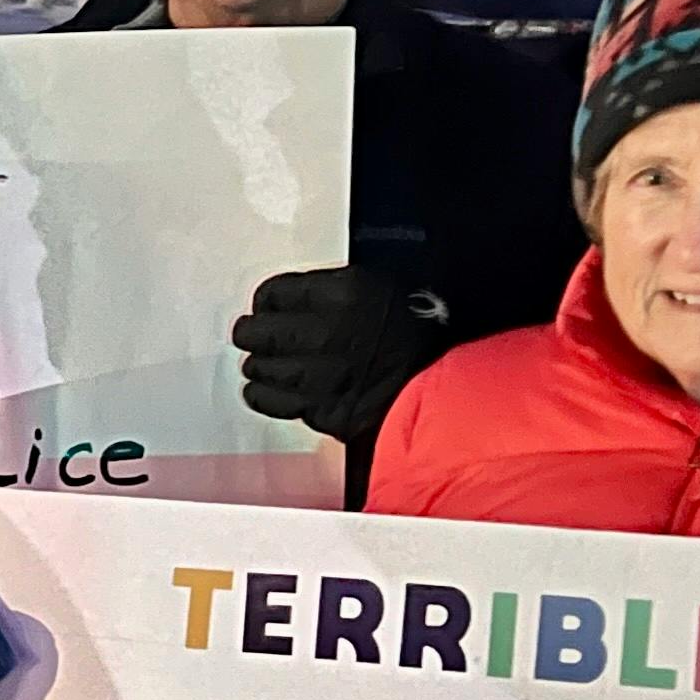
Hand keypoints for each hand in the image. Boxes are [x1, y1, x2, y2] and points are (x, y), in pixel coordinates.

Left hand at [232, 266, 450, 449]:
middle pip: (257, 332)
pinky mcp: (321, 410)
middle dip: (251, 332)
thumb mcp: (381, 288)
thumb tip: (293, 299)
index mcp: (342, 296)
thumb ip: (333, 290)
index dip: (266, 301)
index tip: (266, 307)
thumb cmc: (421, 335)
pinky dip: (264, 395)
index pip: (273, 294)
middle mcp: (325, 334)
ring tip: (264, 363)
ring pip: (260, 368)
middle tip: (251, 334)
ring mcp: (320, 377)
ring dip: (259, 365)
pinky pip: (272, 401)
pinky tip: (266, 389)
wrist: (447, 386)